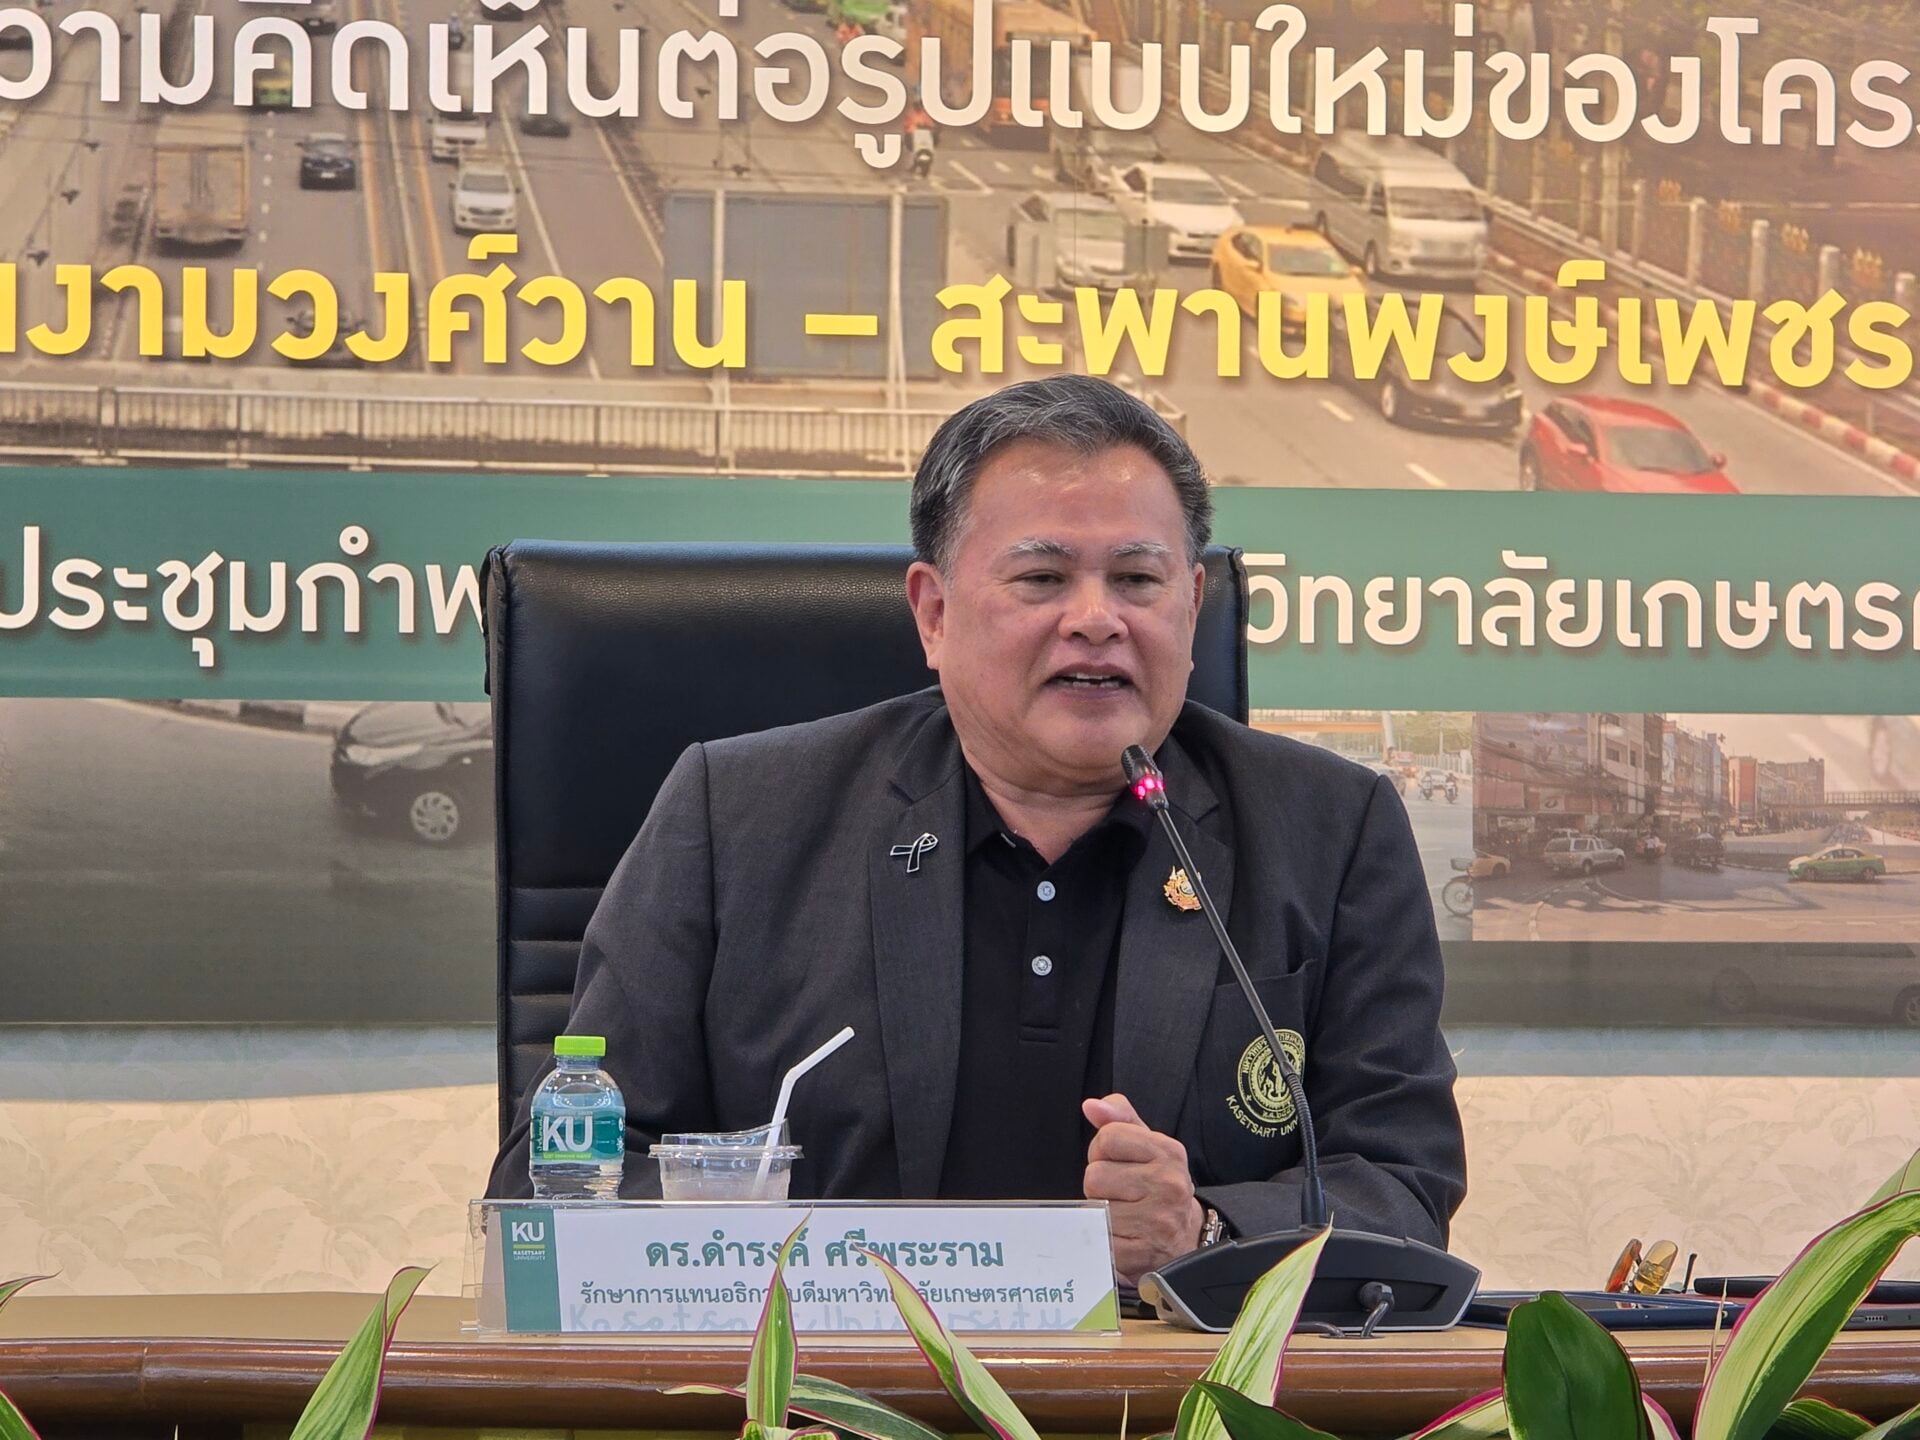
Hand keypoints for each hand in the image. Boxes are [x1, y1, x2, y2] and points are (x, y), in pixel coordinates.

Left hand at [1082, 1092, 1203, 1284]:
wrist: (1185, 1239)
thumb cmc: (1158, 1186)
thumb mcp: (1148, 1146)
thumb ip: (1120, 1118)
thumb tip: (1092, 1106)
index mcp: (1169, 1153)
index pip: (1107, 1137)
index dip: (1103, 1151)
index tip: (1119, 1164)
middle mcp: (1169, 1186)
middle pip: (1095, 1175)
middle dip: (1100, 1184)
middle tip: (1121, 1193)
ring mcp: (1157, 1223)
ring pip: (1093, 1207)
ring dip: (1100, 1212)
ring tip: (1124, 1213)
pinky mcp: (1140, 1254)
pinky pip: (1097, 1238)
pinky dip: (1103, 1238)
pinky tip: (1123, 1235)